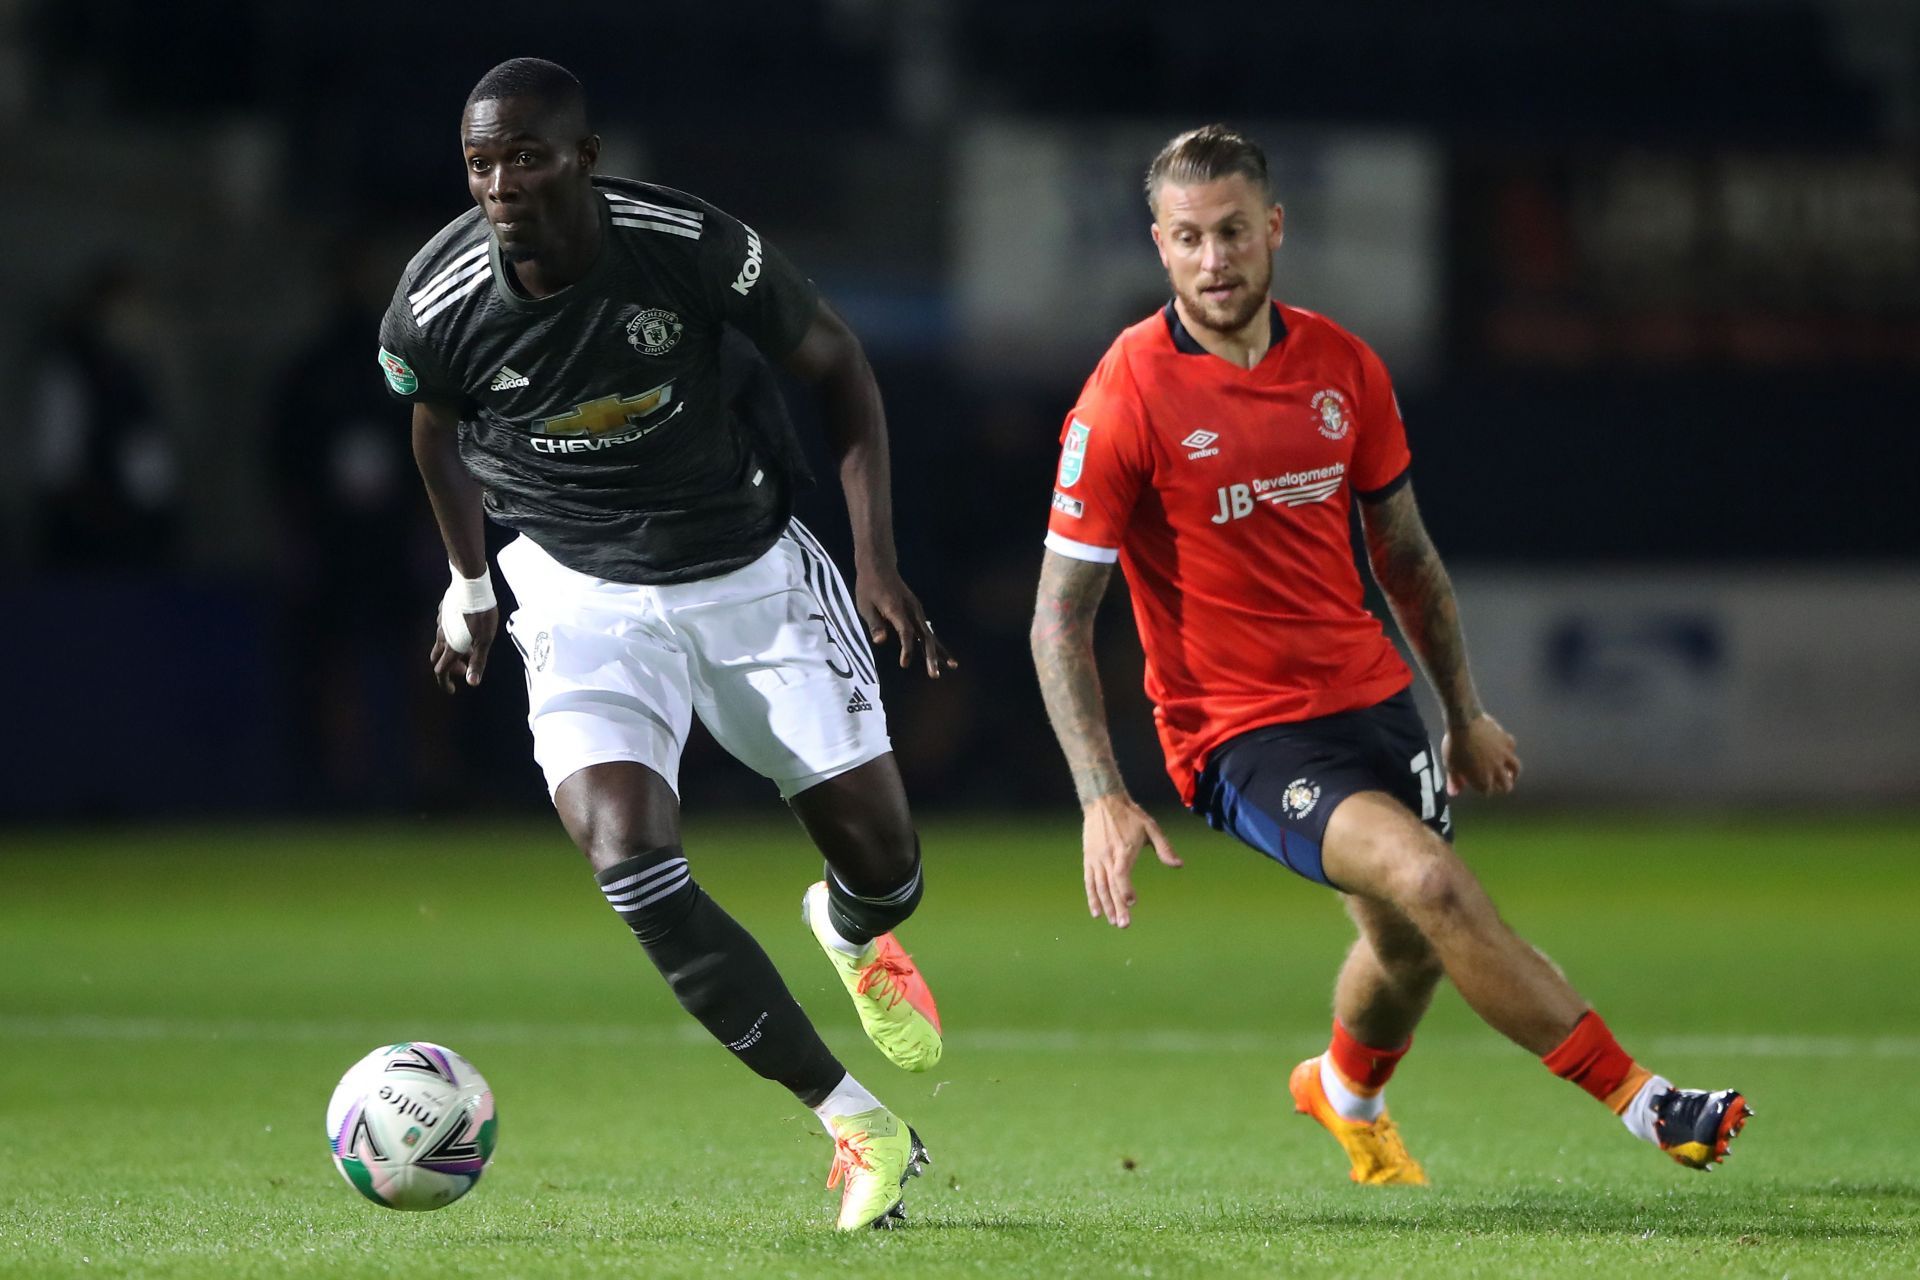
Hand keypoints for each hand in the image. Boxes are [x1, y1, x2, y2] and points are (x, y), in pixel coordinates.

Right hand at [429, 606, 497, 693]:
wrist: (471, 585)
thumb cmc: (481, 614)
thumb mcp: (485, 640)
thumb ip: (478, 662)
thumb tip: (472, 683)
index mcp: (451, 646)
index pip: (441, 671)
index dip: (445, 683)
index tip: (453, 690)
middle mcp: (442, 636)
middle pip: (437, 658)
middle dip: (448, 668)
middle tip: (463, 668)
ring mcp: (441, 623)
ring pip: (441, 643)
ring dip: (452, 651)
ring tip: (469, 648)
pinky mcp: (443, 612)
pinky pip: (444, 629)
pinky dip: (452, 636)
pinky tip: (466, 630)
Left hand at [856, 566, 957, 677]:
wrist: (880, 566)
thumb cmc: (869, 587)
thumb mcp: (865, 605)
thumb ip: (874, 624)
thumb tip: (880, 642)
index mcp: (897, 609)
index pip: (905, 632)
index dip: (906, 648)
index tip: (904, 664)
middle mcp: (911, 610)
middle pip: (924, 635)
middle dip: (931, 656)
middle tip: (934, 675)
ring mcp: (916, 610)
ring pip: (930, 634)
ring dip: (939, 651)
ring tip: (953, 666)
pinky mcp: (917, 612)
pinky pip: (927, 630)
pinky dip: (935, 644)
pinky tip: (941, 656)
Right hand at [1081, 793, 1181, 928]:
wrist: (1103, 801)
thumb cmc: (1130, 815)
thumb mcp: (1150, 827)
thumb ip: (1164, 847)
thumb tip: (1179, 865)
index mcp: (1123, 849)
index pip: (1122, 873)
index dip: (1125, 889)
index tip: (1132, 903)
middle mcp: (1108, 857)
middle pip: (1111, 886)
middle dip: (1118, 907)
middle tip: (1124, 925)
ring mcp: (1096, 859)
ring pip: (1099, 887)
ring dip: (1106, 906)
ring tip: (1113, 922)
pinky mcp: (1089, 859)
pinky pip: (1089, 882)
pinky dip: (1092, 898)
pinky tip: (1097, 913)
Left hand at [1442, 712, 1519, 796]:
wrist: (1464, 723)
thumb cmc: (1455, 746)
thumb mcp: (1451, 765)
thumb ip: (1454, 780)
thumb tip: (1454, 793)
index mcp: (1482, 779)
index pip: (1488, 791)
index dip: (1485, 790)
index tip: (1482, 788)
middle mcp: (1496, 769)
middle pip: (1506, 784)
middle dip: (1504, 787)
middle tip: (1503, 786)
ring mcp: (1504, 755)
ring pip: (1515, 768)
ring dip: (1514, 773)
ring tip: (1511, 773)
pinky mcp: (1506, 740)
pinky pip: (1512, 747)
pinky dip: (1510, 749)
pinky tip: (1506, 749)